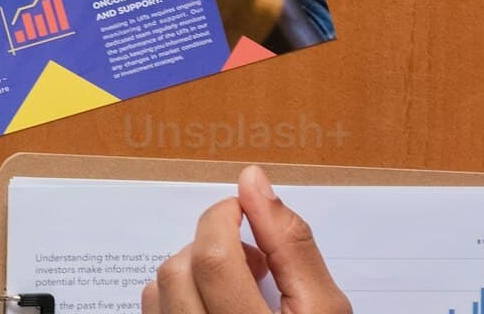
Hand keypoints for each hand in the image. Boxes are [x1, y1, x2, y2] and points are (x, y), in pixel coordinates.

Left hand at [145, 166, 349, 313]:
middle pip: (179, 271)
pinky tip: (213, 305)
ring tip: (235, 284)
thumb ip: (291, 244)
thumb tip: (254, 182)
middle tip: (251, 255)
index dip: (222, 218)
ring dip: (190, 270)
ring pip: (158, 291)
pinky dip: (176, 296)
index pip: (214, 259)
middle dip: (210, 245)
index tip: (242, 209)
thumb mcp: (324, 309)